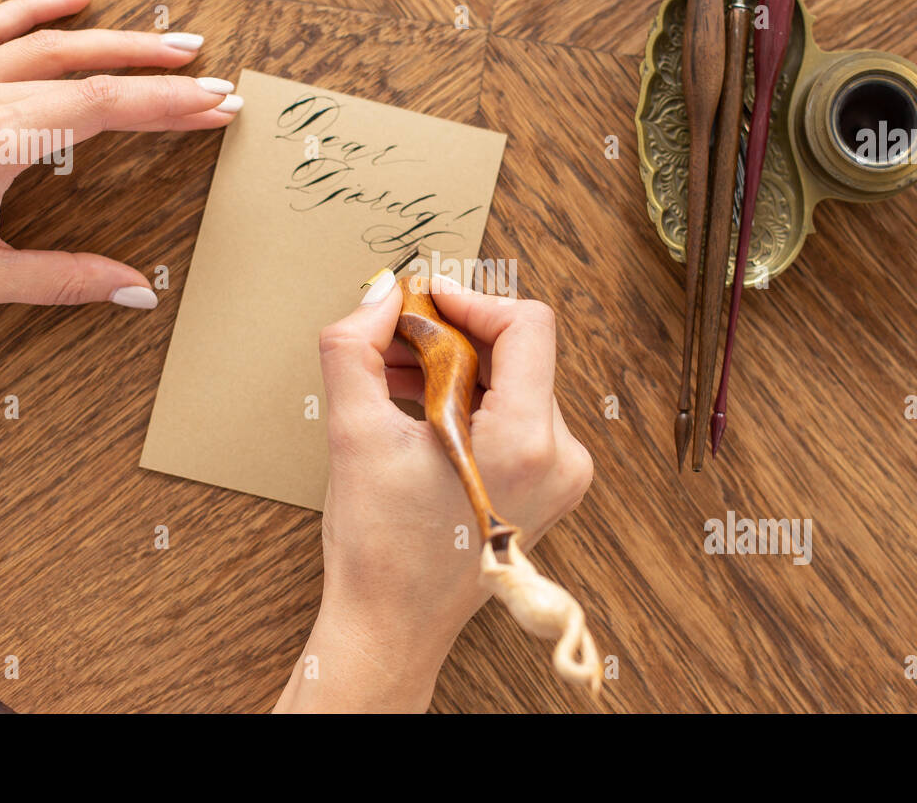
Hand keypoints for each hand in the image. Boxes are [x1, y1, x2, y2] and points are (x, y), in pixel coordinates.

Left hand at [0, 0, 241, 330]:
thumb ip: (65, 279)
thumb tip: (136, 288)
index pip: (99, 109)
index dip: (167, 107)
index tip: (214, 107)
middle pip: (82, 69)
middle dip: (154, 72)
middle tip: (210, 75)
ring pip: (40, 43)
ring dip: (110, 38)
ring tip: (165, 39)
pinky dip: (33, 10)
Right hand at [274, 274, 593, 711]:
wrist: (392, 625)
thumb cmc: (381, 547)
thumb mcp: (354, 434)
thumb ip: (356, 347)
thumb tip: (381, 292)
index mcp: (527, 441)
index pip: (528, 325)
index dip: (471, 301)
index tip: (425, 301)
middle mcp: (562, 457)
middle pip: (520, 353)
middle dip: (453, 336)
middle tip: (397, 337)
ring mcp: (562, 475)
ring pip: (517, 382)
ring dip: (457, 367)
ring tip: (397, 377)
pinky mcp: (550, 486)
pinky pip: (517, 415)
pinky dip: (470, 400)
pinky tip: (419, 407)